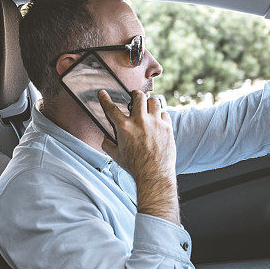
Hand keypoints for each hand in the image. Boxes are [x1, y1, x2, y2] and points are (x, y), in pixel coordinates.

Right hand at [98, 89, 179, 224]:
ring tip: (148, 108)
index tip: (103, 93)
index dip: (105, 99)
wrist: (154, 175)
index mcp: (124, 127)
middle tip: (134, 97)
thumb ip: (108, 145)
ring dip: (150, 103)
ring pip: (154, 101)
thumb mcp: (116, 156)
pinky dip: (161, 115)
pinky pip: (165, 113)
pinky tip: (158, 120)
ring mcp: (155, 123)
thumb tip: (106, 139)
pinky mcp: (167, 127)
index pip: (111, 108)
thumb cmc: (135, 167)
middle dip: (135, 94)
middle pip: (138, 96)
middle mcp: (140, 121)